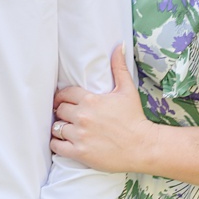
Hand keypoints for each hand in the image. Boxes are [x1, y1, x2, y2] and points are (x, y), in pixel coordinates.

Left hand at [51, 47, 158, 173]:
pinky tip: (63, 142)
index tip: (64, 101)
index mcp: (91, 100)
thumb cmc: (134, 117)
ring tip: (66, 129)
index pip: (65, 94)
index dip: (63, 97)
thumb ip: (119, 67)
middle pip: (60, 110)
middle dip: (62, 112)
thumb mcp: (127, 90)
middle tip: (67, 116)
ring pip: (56, 128)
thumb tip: (119, 46)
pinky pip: (56, 146)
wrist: (142, 146)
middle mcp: (82, 116)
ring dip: (60, 128)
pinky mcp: (79, 152)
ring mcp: (79, 135)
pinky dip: (57, 143)